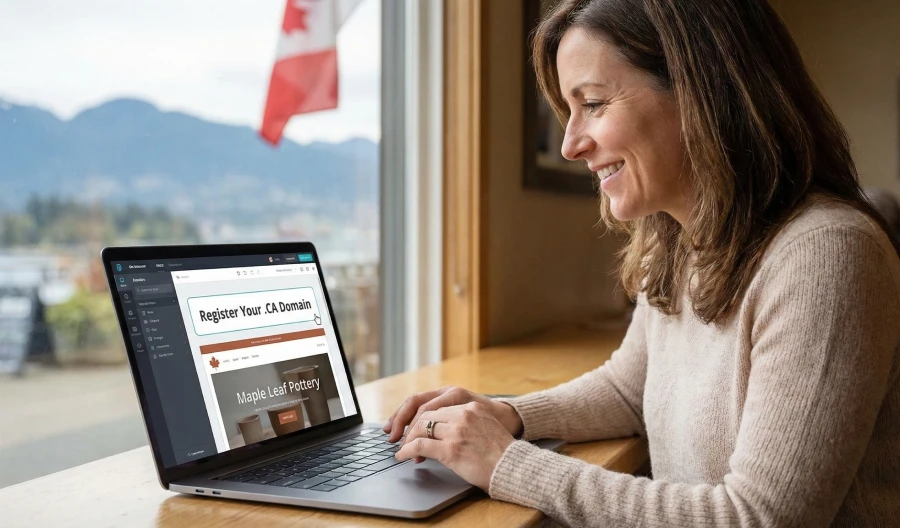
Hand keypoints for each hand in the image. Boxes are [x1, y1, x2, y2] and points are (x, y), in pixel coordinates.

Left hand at [394, 402, 514, 489]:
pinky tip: (403, 455)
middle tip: (403, 438)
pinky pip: (420, 445)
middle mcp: (463, 415)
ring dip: (408, 439)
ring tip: (403, 449)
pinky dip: (407, 450)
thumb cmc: (501, 453)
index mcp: (471, 407)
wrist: (513, 468)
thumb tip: (443, 432)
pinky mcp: (451, 449)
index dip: (421, 418)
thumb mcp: (485, 427)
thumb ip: (466, 423)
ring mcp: (456, 431)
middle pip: (426, 414)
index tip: (414, 427)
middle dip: (411, 427)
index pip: (437, 407)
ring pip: (420, 428)